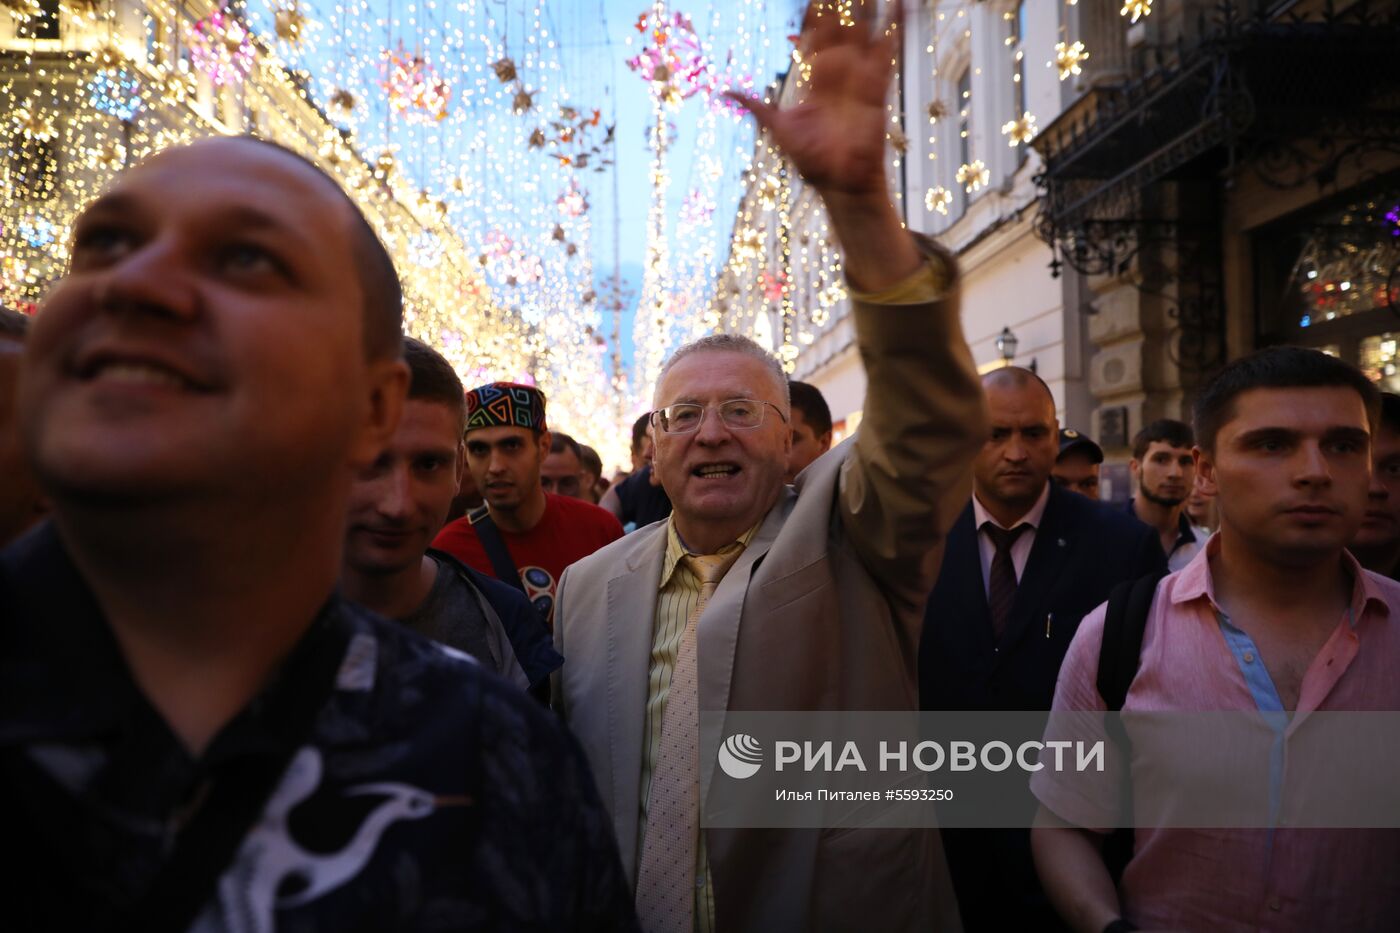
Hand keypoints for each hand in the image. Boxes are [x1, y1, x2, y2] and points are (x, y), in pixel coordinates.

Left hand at [725, 1, 901, 201]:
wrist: (841, 184)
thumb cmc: (812, 162)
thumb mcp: (778, 129)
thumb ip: (756, 107)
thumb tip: (725, 93)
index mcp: (816, 83)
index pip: (816, 41)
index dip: (815, 20)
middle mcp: (839, 77)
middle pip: (841, 33)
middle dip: (842, 9)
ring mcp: (859, 81)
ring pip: (864, 38)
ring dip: (868, 13)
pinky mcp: (877, 90)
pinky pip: (887, 56)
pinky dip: (894, 32)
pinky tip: (898, 8)